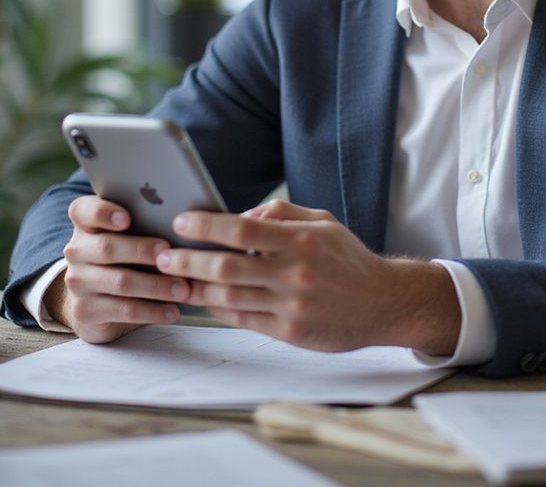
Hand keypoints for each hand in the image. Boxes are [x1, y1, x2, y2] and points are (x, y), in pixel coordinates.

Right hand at [45, 195, 191, 343]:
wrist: (97, 300)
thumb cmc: (124, 257)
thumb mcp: (128, 236)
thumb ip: (144, 223)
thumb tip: (183, 222)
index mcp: (85, 224)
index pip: (83, 210)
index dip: (103, 212)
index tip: (127, 218)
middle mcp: (76, 251)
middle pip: (107, 247)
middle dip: (142, 250)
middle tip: (170, 254)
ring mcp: (77, 282)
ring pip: (120, 281)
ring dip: (156, 285)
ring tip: (183, 288)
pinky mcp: (85, 311)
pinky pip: (123, 310)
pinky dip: (152, 310)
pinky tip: (172, 311)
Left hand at [154, 199, 460, 353]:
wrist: (383, 303)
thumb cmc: (348, 258)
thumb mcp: (322, 222)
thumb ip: (281, 213)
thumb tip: (242, 215)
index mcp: (301, 240)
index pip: (241, 230)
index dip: (206, 226)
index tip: (182, 221)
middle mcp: (294, 274)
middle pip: (226, 266)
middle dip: (187, 259)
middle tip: (162, 253)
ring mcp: (291, 306)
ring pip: (228, 296)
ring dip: (195, 286)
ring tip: (173, 276)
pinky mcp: (289, 332)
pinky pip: (241, 319)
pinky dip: (217, 307)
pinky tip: (203, 296)